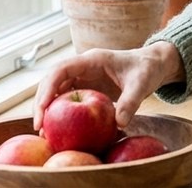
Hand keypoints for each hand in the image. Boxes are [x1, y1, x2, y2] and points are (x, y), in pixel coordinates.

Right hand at [32, 41, 184, 129]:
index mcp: (92, 59)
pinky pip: (66, 99)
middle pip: (52, 81)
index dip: (48, 87)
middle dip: (41, 102)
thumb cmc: (147, 69)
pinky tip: (58, 129)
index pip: (61, 69)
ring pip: (56, 90)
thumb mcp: (142, 84)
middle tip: (38, 126)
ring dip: (47, 108)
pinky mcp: (85, 87)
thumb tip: (120, 124)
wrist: (153, 65)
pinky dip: (60, 112)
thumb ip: (131, 101)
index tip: (43, 108)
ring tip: (43, 132)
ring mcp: (82, 77)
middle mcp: (82, 66)